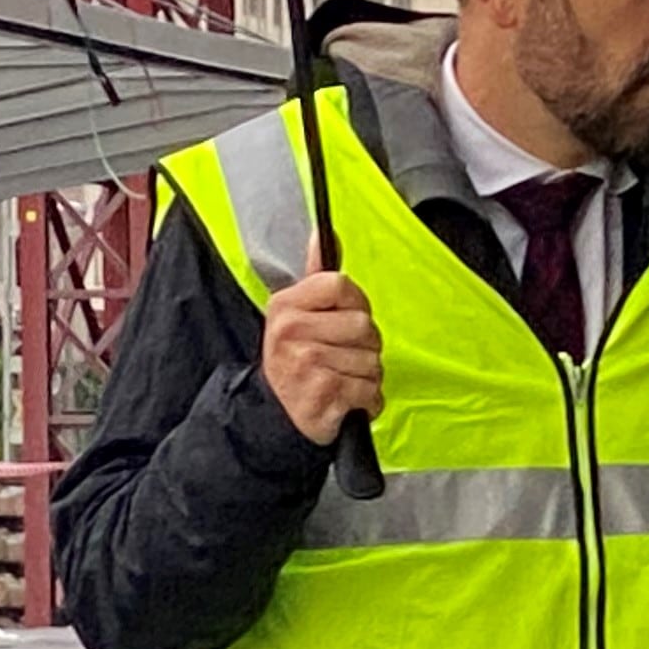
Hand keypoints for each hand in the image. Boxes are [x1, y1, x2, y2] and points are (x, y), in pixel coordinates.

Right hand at [261, 270, 383, 445]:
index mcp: (286, 305)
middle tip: (342, 357)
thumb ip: (316, 275)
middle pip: (364, 324)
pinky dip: (367, 400)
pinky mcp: (323, 392)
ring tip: (342, 379)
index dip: (355, 303)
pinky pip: (370, 389)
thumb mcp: (298, 314)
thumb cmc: (297, 361)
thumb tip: (323, 234)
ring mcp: (306, 362)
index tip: (345, 319)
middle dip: (365, 346)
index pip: (340, 284)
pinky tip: (346, 400)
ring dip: (367, 376)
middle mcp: (291, 331)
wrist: (276, 415)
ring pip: (372, 360)